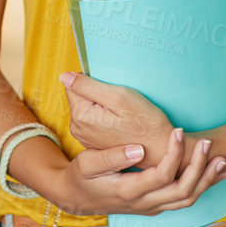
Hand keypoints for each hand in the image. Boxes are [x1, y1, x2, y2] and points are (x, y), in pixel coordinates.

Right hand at [42, 126, 225, 217]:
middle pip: (183, 192)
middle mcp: (144, 204)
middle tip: (208, 144)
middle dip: (200, 168)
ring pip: (187, 200)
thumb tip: (138, 149)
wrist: (77, 197)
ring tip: (222, 160)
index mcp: (129, 192)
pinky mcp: (154, 206)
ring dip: (206, 180)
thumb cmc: (82, 176)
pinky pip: (183, 200)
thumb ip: (112, 157)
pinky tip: (213, 174)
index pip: (162, 175)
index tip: (178, 130)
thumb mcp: (88, 163)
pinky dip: (201, 187)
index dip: (175, 153)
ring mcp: (151, 208)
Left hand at [60, 72, 175, 163]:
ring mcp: (86, 138)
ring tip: (122, 112)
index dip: (93, 81)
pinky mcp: (95, 142)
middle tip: (119, 102)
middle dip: (96, 93)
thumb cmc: (144, 122)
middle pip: (80, 97)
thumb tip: (64, 76)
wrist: (160, 150)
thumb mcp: (118, 97)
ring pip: (88, 107)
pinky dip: (105, 116)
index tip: (111, 89)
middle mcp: (78, 129)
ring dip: (102, 105)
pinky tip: (121, 121)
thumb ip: (88, 86)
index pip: (73, 85)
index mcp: (81, 116)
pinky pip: (94, 120)